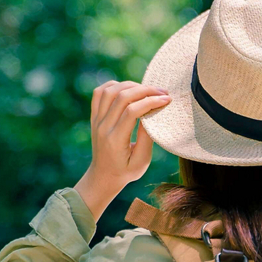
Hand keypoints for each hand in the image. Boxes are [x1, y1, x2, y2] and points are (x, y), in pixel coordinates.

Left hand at [73, 80, 171, 220]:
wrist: (103, 177)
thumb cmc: (126, 171)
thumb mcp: (141, 161)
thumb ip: (147, 138)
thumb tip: (153, 113)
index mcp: (115, 140)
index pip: (132, 111)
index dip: (151, 101)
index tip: (167, 100)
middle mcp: (103, 127)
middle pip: (121, 97)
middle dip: (145, 90)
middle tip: (163, 92)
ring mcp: (96, 120)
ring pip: (110, 91)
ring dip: (131, 85)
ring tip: (147, 90)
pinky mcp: (94, 116)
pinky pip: (99, 92)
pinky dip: (114, 85)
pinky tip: (128, 89)